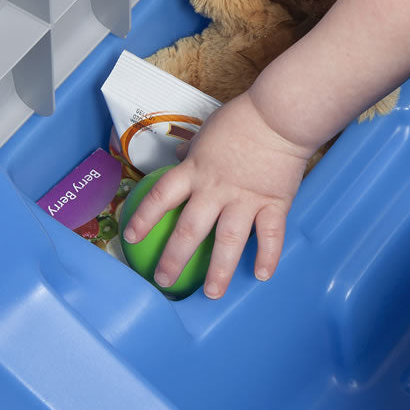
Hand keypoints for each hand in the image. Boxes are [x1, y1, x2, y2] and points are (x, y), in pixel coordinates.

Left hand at [123, 90, 311, 297]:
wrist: (279, 116)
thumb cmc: (242, 119)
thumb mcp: (207, 132)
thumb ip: (194, 151)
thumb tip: (181, 155)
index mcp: (195, 170)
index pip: (160, 196)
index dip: (144, 218)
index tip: (131, 237)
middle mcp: (215, 189)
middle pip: (189, 229)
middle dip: (174, 258)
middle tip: (164, 280)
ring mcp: (245, 199)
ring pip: (228, 240)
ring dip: (219, 270)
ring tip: (212, 294)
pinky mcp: (273, 203)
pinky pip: (270, 235)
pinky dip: (268, 256)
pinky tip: (262, 275)